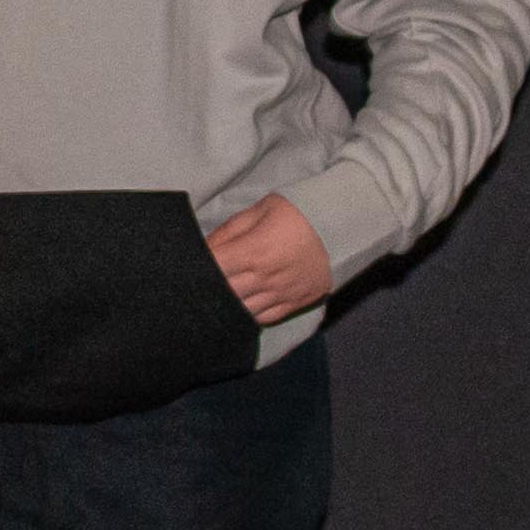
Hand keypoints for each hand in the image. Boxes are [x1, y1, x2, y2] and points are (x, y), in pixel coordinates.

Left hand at [205, 194, 333, 323]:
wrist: (342, 224)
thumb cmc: (296, 213)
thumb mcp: (259, 211)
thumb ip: (228, 232)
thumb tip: (201, 249)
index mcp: (252, 250)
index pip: (212, 269)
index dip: (196, 271)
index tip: (187, 271)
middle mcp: (265, 277)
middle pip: (223, 294)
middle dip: (207, 291)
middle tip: (194, 291)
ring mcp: (281, 293)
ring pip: (241, 310)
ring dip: (226, 306)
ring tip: (214, 302)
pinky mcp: (295, 302)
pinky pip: (264, 318)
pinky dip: (249, 315)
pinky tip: (240, 309)